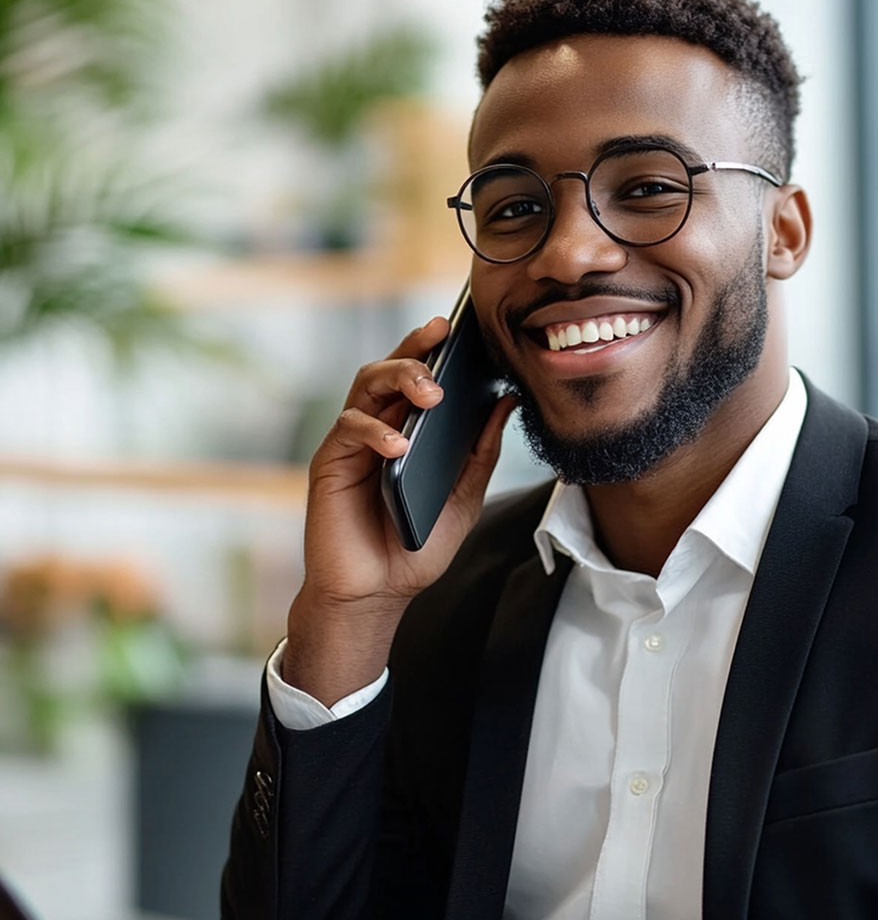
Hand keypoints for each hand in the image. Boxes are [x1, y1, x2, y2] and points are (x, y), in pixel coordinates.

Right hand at [283, 316, 516, 702]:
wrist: (377, 594)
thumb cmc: (416, 546)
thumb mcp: (463, 498)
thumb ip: (480, 451)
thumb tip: (505, 401)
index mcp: (409, 429)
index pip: (418, 376)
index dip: (433, 347)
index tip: (459, 325)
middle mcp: (379, 427)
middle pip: (388, 369)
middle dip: (416, 351)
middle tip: (443, 343)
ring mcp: (352, 444)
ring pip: (365, 387)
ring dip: (398, 379)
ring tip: (431, 393)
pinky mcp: (330, 464)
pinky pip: (349, 430)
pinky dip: (375, 432)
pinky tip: (399, 445)